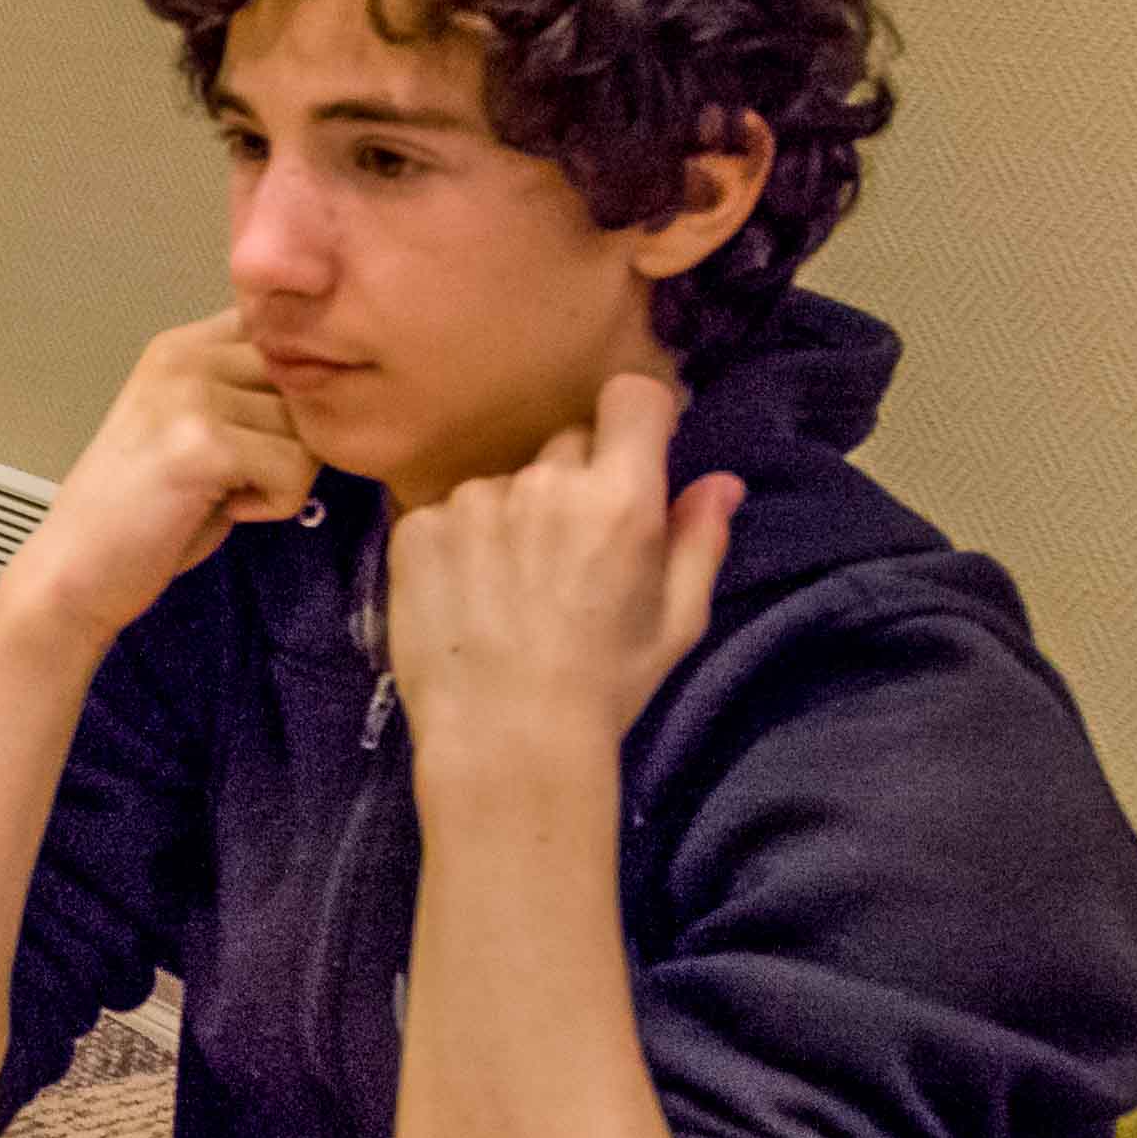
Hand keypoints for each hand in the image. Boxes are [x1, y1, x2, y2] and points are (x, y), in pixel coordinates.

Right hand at [0, 310, 323, 635]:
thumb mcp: (195, 426)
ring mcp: (190, 395)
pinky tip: (226, 511)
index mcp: (182, 344)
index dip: (296, 388)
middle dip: (294, 438)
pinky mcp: (202, 444)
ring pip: (309, 429)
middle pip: (308, 381)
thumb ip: (247, 391)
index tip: (258, 435)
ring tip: (226, 494)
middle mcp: (184, 354)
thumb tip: (336, 375)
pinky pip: (294, 469)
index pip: (286, 332)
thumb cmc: (144, 510)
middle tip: (241, 473)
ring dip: (284, 476)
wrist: (76, 571)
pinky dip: (275, 504)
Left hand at [383, 373, 742, 762]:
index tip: (634, 451)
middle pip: (566, 444)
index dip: (637, 418)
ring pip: (504, 481)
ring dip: (511, 514)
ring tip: (512, 587)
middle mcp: (544, 483)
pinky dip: (457, 542)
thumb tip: (720, 482)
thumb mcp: (676, 622)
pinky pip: (446, 512)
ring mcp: (473, 502)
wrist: (503, 742)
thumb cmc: (604, 686)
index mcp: (619, 498)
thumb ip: (698, 540)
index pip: (632, 396)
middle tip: (570, 552)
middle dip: (576, 481)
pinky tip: (468, 596)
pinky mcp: (416, 527)